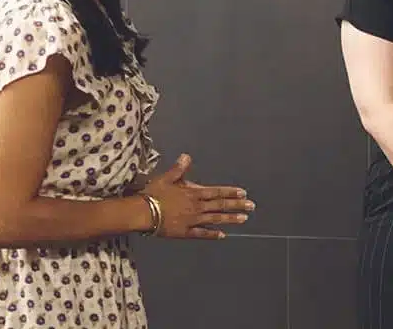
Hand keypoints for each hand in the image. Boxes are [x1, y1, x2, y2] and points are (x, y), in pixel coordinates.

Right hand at [141, 154, 255, 238]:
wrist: (141, 213)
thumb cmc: (153, 194)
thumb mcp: (166, 178)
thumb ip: (179, 169)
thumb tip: (186, 156)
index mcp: (193, 193)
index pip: (217, 192)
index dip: (231, 192)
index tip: (243, 193)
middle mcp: (196, 207)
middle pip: (220, 205)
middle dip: (237, 205)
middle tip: (251, 206)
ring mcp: (192, 220)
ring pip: (215, 219)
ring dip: (230, 219)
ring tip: (244, 219)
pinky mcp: (184, 232)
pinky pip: (201, 234)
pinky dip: (212, 234)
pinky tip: (222, 235)